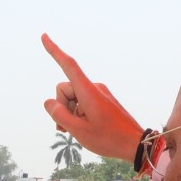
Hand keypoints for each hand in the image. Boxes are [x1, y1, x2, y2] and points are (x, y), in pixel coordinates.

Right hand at [42, 34, 144, 164]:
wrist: (135, 144)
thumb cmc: (108, 139)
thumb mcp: (78, 131)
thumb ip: (59, 115)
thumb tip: (49, 102)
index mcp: (89, 92)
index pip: (69, 65)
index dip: (54, 50)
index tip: (44, 36)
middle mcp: (94, 87)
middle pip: (65, 88)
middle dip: (61, 106)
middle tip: (66, 129)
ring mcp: (99, 92)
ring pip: (73, 96)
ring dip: (69, 112)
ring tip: (77, 130)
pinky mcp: (102, 99)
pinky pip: (82, 100)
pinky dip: (77, 112)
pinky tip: (84, 127)